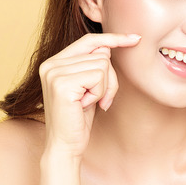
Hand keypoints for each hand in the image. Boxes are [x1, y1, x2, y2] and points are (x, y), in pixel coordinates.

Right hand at [39, 33, 140, 156]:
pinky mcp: (62, 84)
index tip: (135, 39)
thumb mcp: (88, 87)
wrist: (65, 145)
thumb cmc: (78, 119)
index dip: (112, 38)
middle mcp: (50, 64)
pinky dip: (100, 93)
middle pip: (100, 54)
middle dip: (109, 78)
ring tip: (90, 103)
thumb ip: (93, 65)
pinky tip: (87, 105)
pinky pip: (99, 77)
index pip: (88, 40)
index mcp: (54, 62)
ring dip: (104, 88)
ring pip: (102, 65)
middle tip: (99, 99)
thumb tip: (108, 46)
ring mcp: (54, 73)